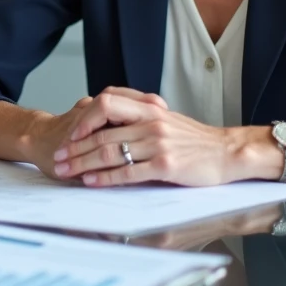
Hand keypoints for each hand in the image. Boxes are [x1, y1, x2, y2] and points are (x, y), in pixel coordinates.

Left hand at [53, 89, 250, 186]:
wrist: (228, 152)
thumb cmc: (197, 140)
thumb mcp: (167, 120)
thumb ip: (141, 120)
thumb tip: (112, 127)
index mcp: (149, 108)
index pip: (106, 104)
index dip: (85, 118)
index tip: (71, 132)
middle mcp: (150, 123)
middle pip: (102, 133)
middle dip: (75, 147)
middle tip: (58, 157)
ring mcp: (157, 144)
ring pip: (109, 152)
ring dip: (83, 163)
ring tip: (67, 172)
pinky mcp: (165, 166)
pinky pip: (127, 172)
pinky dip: (105, 178)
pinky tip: (92, 182)